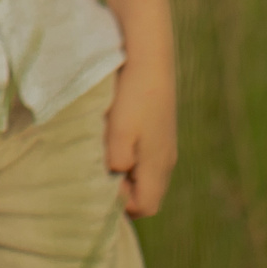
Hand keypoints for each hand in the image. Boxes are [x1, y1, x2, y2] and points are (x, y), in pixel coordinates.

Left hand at [103, 59, 176, 218]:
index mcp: (158, 165)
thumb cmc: (133, 97)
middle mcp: (166, 160)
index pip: (147, 206)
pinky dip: (131, 160)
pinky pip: (147, 160)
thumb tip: (117, 179)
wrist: (150, 61)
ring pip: (147, 177)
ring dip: (126, 175)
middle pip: (148, 195)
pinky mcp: (161, 134)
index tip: (103, 182)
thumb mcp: (119, 131)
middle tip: (100, 171)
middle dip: (123, 192)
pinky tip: (114, 141)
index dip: (123, 204)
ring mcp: (166, 147)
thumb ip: (118, 162)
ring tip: (105, 155)